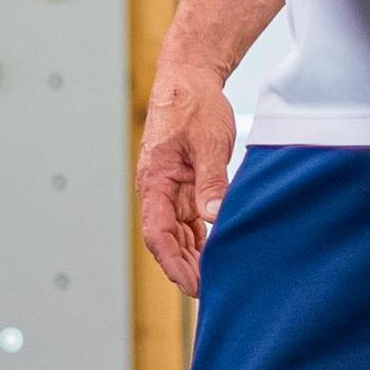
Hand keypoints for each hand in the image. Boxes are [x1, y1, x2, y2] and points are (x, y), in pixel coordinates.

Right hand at [135, 57, 240, 296]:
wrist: (189, 78)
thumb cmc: (194, 105)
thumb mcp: (209, 142)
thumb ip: (211, 179)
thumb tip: (213, 215)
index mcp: (156, 181)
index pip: (157, 234)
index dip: (173, 263)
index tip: (192, 284)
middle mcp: (157, 189)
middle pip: (166, 239)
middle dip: (184, 267)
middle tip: (210, 292)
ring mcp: (169, 187)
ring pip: (176, 232)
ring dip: (192, 255)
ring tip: (214, 278)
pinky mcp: (182, 183)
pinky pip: (186, 218)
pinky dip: (198, 238)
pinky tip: (213, 252)